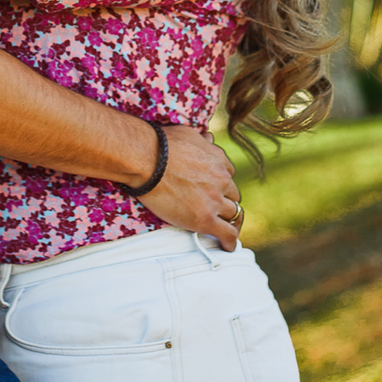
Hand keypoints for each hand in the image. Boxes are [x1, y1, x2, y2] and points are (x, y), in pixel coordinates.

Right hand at [138, 126, 243, 251]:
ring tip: (226, 229)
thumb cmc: (161, 145)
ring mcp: (215, 200)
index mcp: (218, 160)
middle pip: (233, 195)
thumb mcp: (189, 134)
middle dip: (226, 201)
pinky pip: (227, 233)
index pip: (229, 174)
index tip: (214, 189)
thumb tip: (209, 137)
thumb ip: (202, 140)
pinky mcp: (205, 219)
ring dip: (230, 221)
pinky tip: (227, 247)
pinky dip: (230, 242)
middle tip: (216, 209)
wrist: (147, 159)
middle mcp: (221, 179)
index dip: (221, 183)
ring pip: (233, 214)